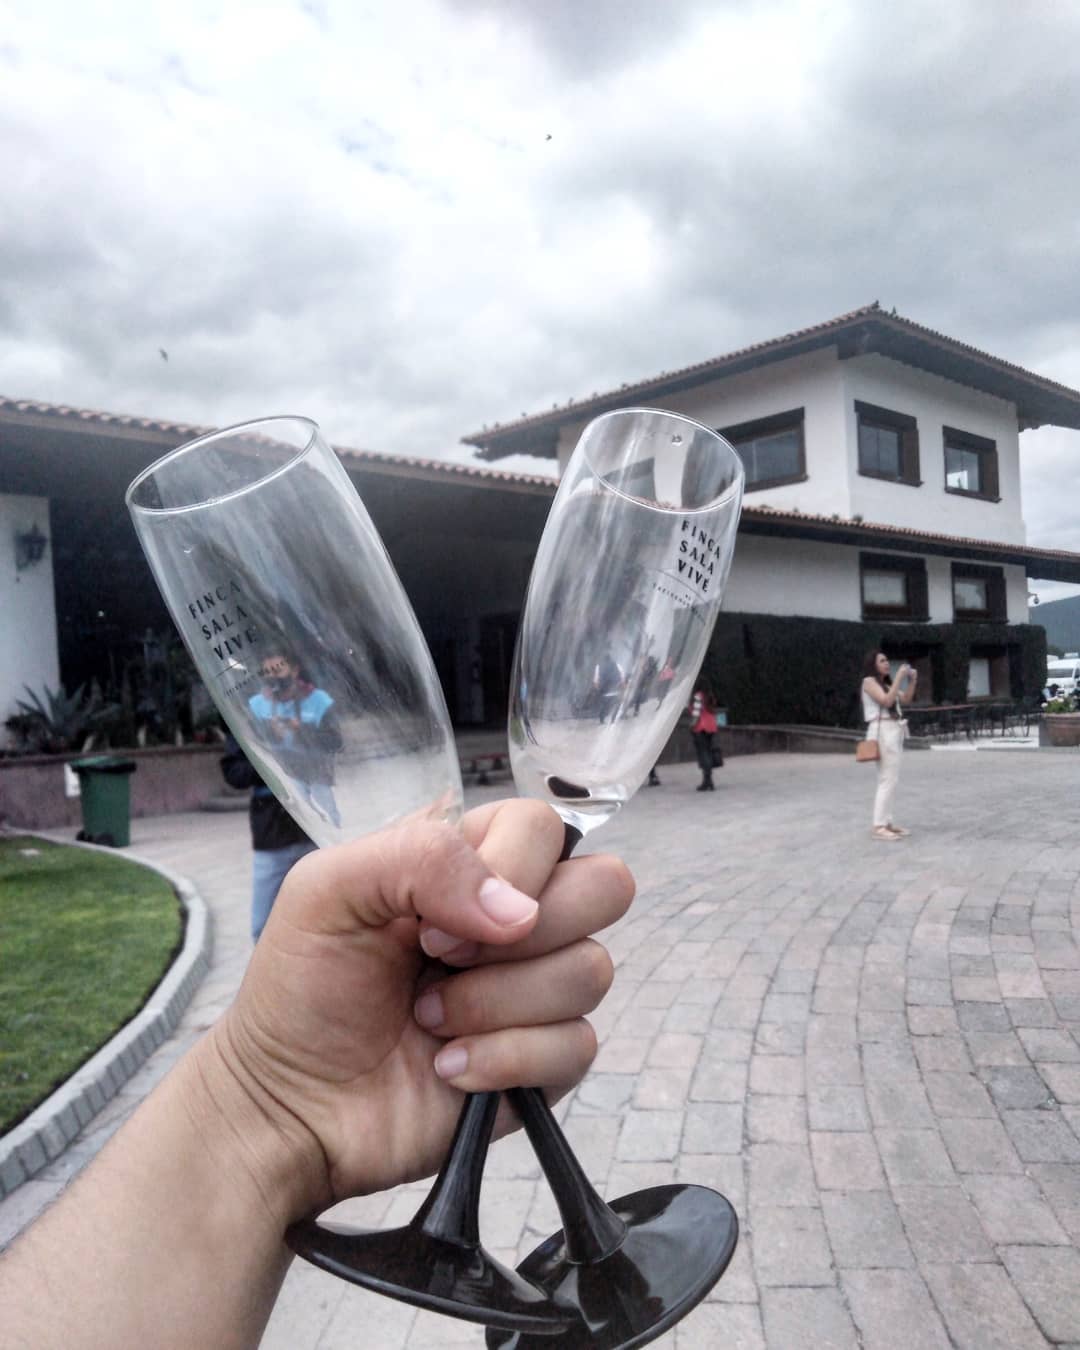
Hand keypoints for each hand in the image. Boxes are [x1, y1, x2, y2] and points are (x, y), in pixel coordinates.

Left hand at [198, 798, 633, 1220]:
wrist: (285, 1104)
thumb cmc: (300, 987)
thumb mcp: (327, 890)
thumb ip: (421, 859)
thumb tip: (520, 911)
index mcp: (470, 861)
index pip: (546, 828)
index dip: (508, 871)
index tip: (429, 925)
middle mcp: (515, 918)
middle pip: (604, 887)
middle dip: (526, 935)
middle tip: (443, 962)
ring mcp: (535, 991)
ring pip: (590, 971)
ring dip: (494, 1004)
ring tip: (427, 1020)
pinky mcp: (544, 1063)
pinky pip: (576, 1047)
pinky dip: (503, 1061)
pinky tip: (447, 1068)